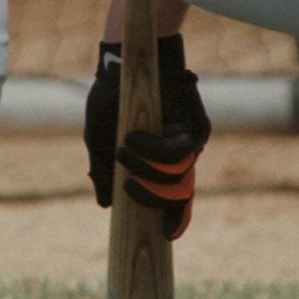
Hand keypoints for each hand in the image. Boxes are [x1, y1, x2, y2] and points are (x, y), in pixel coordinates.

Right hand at [83, 34, 210, 239]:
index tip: (167, 236)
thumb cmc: (111, 99)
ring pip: (178, 174)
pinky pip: (180, 151)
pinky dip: (153, 149)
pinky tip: (132, 138)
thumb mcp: (99, 138)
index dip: (175, 219)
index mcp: (160, 164)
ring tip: (121, 150)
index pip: (173, 199)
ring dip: (147, 169)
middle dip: (153, 198)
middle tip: (127, 188)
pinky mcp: (198, 126)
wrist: (124, 62)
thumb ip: (103, 171)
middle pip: (181, 195)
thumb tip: (105, 206)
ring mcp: (190, 142)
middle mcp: (180, 157)